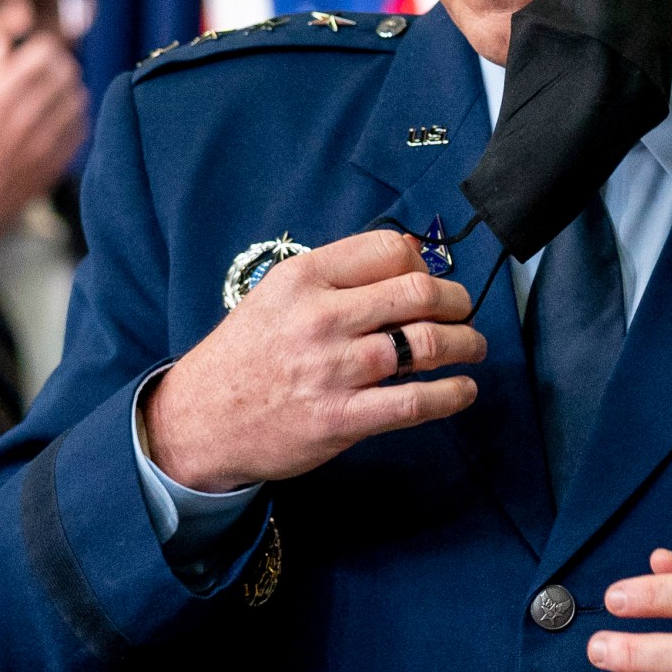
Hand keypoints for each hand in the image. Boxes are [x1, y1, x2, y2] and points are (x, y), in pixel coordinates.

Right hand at [0, 31, 87, 261]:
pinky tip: (61, 117)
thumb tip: (3, 41)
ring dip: (70, 89)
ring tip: (55, 91)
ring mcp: (42, 147)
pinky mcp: (54, 166)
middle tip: (51, 67)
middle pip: (65, 74)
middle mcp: (22, 122)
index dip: (45, 46)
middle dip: (60, 64)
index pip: (41, 57)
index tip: (39, 48)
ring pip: (78, 99)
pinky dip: (75, 116)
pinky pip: (81, 129)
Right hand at [143, 229, 486, 489]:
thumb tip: (408, 262)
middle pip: (419, 293)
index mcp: (305, 279)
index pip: (390, 250)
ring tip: (473, 347)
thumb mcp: (276, 297)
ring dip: (465, 344)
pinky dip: (452, 395)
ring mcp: (333, 370)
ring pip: (427, 344)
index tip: (430, 279)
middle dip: (457, 301)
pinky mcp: (341, 418)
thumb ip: (335, 280)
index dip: (424, 263)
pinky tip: (463, 391)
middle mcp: (321, 318)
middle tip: (464, 312)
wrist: (198, 421)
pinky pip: (415, 402)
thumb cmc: (246, 356)